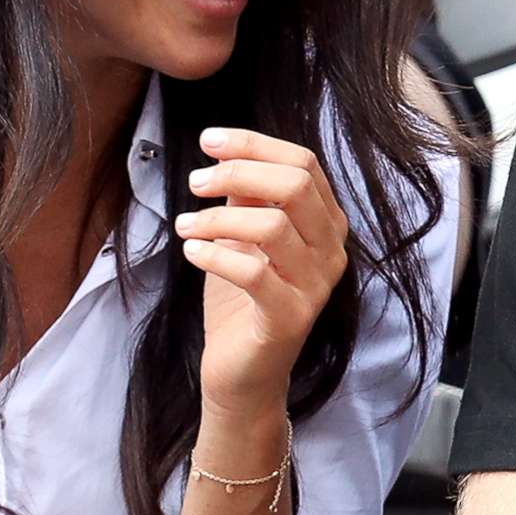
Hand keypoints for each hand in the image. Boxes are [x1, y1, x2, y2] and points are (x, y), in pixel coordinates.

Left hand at [178, 128, 353, 412]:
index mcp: (327, 224)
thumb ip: (245, 197)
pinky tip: (191, 252)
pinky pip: (254, 273)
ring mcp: (315, 286)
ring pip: (273, 225)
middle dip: (238, 173)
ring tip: (184, 224)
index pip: (303, 163)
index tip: (209, 141)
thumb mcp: (242, 236)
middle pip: (295, 186)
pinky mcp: (290, 318)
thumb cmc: (241, 300)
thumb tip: (226, 152)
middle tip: (194, 183)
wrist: (243, 373)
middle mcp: (332, 251)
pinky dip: (215, 255)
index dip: (254, 145)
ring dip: (216, 218)